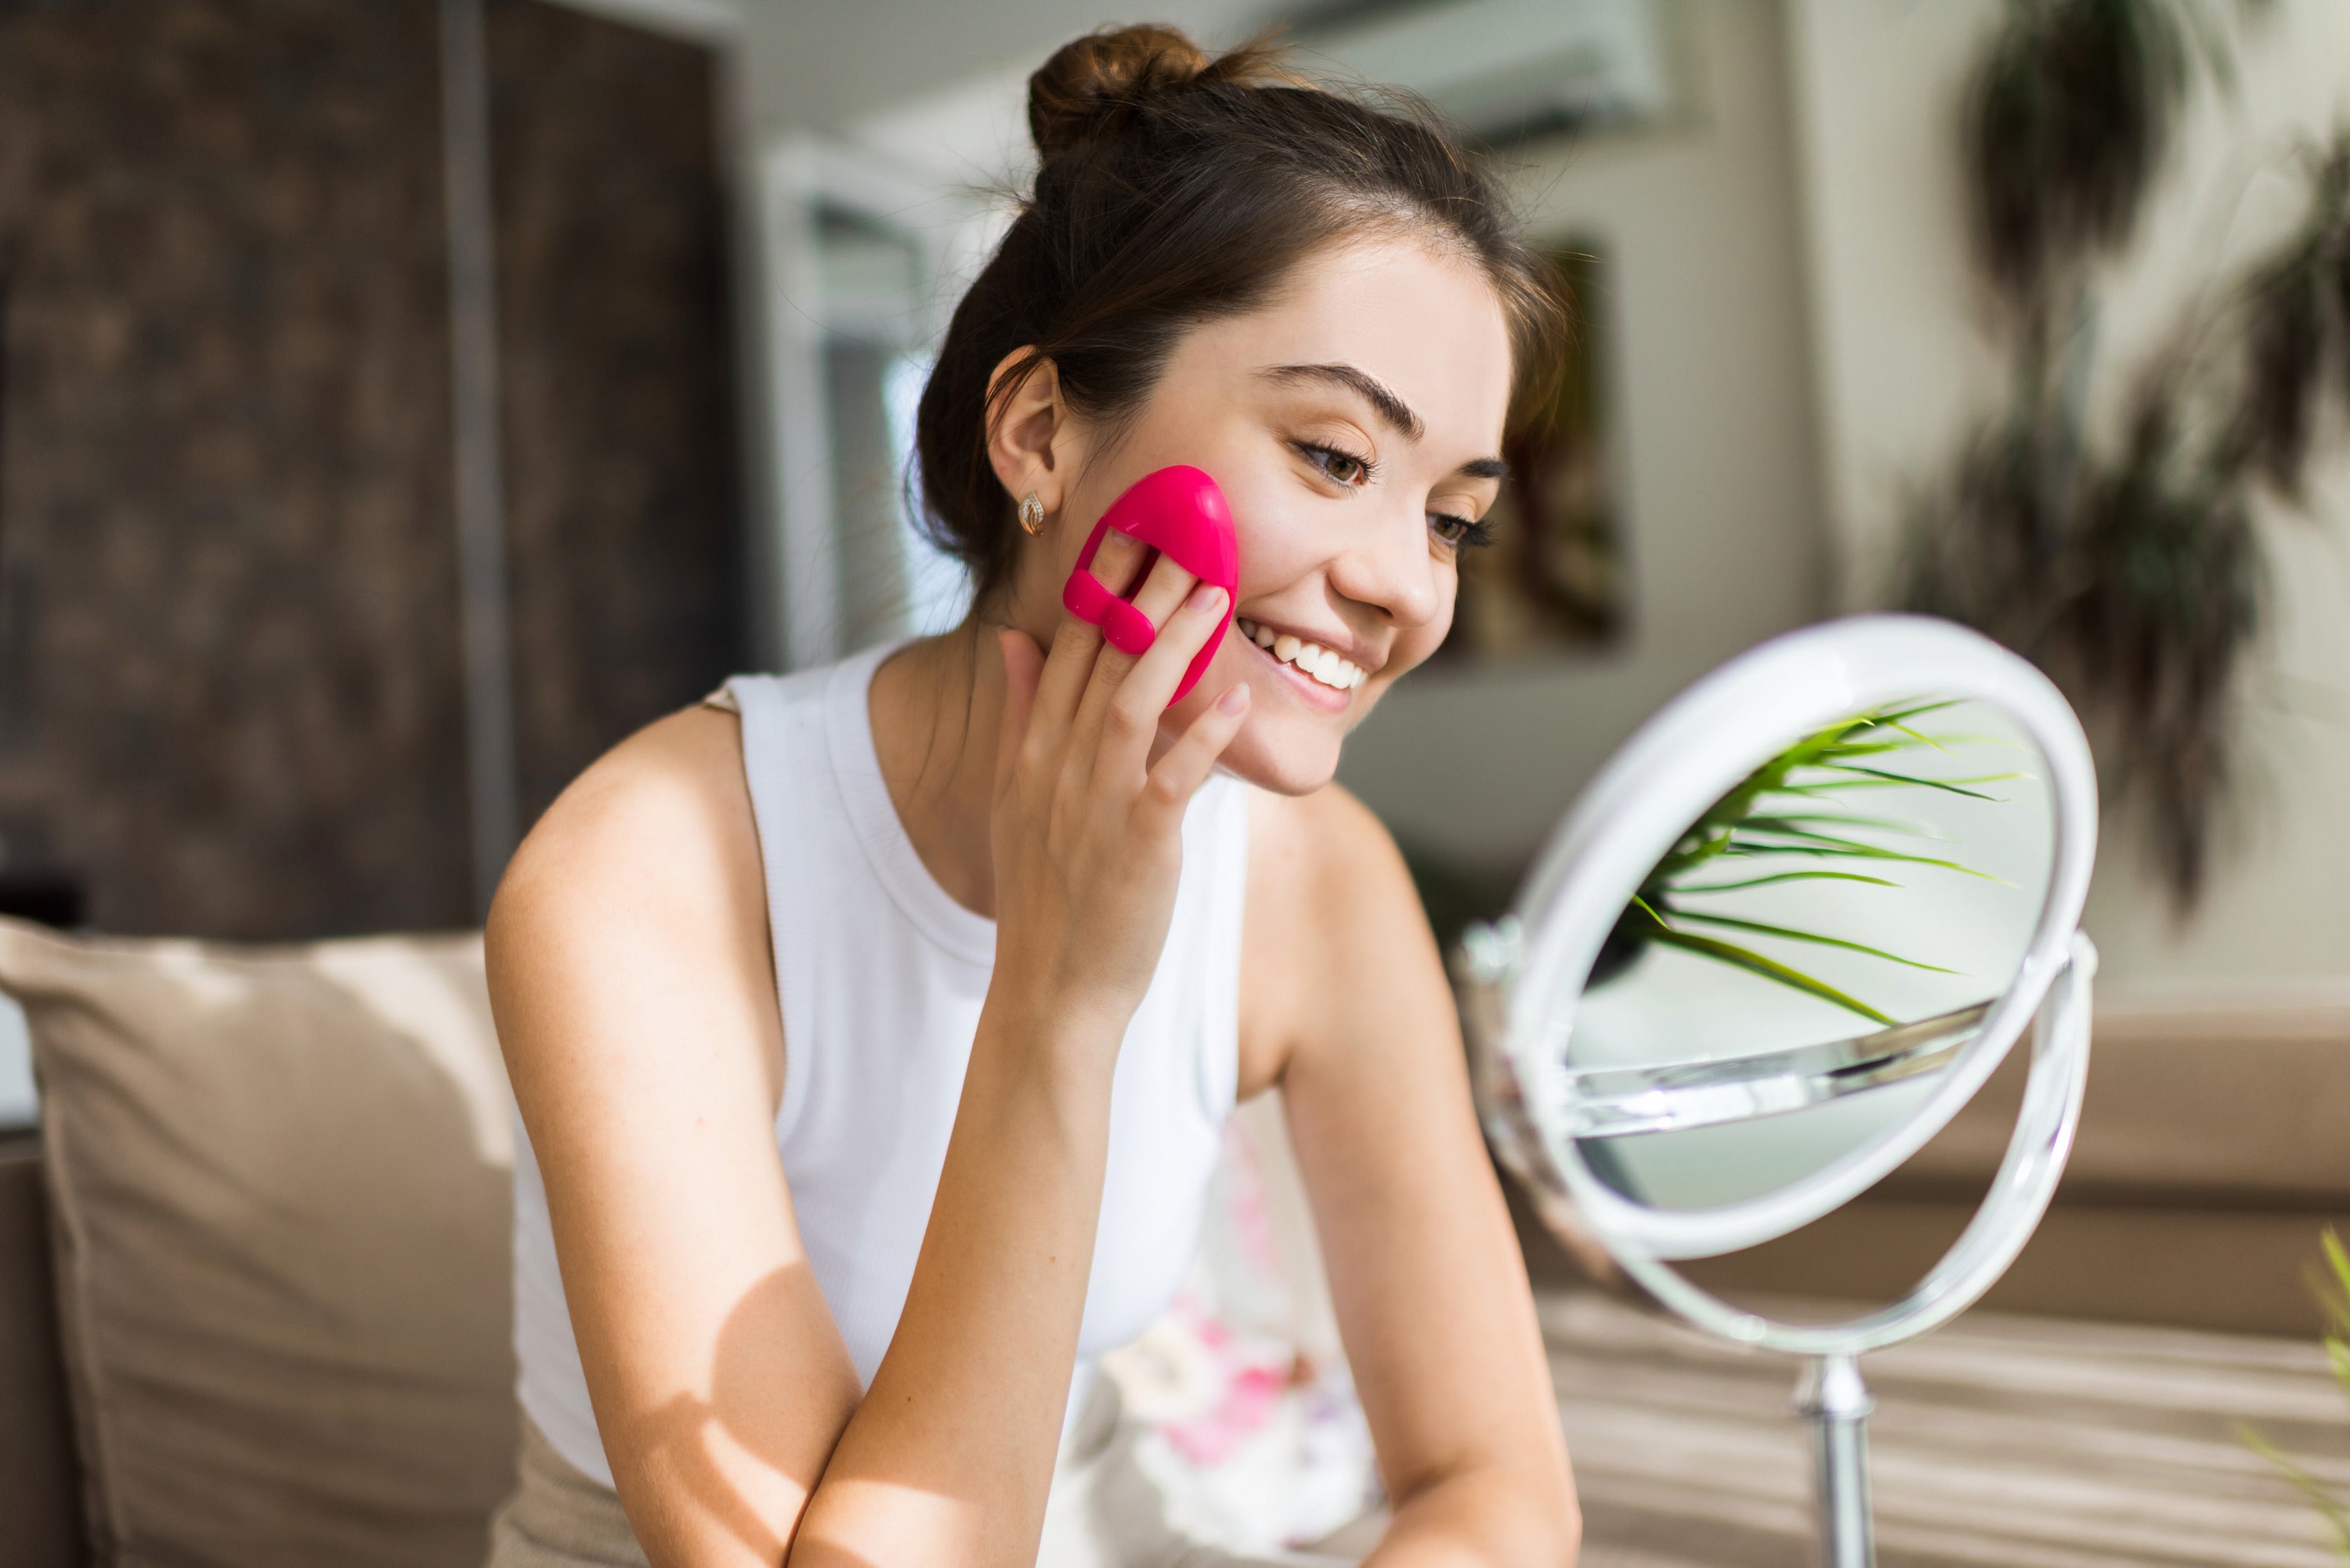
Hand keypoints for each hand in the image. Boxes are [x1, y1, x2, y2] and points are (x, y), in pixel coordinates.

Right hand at [987, 534, 1250, 1063]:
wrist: (1053, 991)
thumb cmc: (1051, 895)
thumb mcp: (1023, 795)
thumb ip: (1023, 713)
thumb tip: (1016, 639)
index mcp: (1036, 752)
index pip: (1066, 649)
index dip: (1098, 586)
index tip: (1129, 529)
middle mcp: (1060, 767)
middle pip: (1101, 661)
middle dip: (1140, 592)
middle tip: (1182, 531)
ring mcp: (1097, 804)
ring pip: (1134, 702)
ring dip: (1174, 644)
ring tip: (1215, 592)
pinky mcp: (1139, 843)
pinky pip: (1175, 776)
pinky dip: (1207, 735)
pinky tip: (1237, 696)